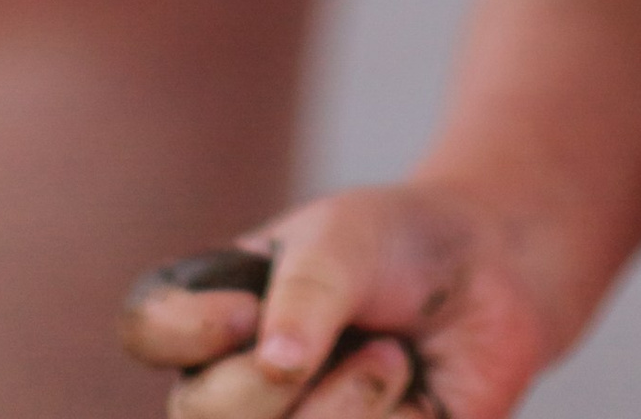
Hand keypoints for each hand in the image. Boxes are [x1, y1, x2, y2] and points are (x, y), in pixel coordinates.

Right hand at [119, 187, 556, 418]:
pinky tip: (411, 401)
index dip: (187, 329)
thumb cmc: (400, 245)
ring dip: (349, 407)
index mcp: (213, 319)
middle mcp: (232, 390)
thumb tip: (274, 366)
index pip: (149, 329)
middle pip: (202, 415)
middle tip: (363, 338)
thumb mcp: (348, 240)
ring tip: (391, 363)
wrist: (491, 279)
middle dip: (278, 385)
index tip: (247, 307)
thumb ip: (309, 293)